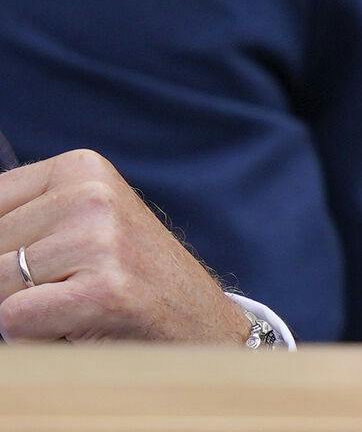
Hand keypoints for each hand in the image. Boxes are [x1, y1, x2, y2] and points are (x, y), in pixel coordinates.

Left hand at [0, 149, 251, 342]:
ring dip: (24, 311)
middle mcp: (91, 194)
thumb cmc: (127, 280)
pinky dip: (34, 335)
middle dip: (10, 281)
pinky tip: (80, 326)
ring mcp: (99, 240)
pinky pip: (13, 319)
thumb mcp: (81, 226)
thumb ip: (21, 221)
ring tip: (75, 307)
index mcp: (81, 168)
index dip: (4, 248)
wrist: (199, 324)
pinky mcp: (103, 291)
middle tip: (67, 289)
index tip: (43, 263)